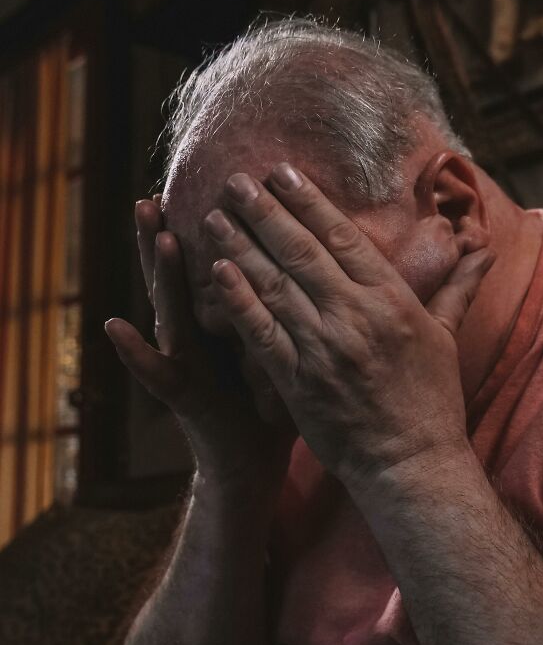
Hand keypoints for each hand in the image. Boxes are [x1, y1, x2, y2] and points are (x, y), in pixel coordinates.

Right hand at [104, 196, 295, 483]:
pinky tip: (115, 327)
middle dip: (172, 233)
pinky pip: (158, 373)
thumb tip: (325, 265)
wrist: (252, 460)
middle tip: (158, 191)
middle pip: (184, 275)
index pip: (218, 262)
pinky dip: (136, 353)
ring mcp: (189, 362)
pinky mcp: (185, 396)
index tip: (215, 184)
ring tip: (159, 236)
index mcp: (228, 317)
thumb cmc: (271, 401)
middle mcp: (200, 333)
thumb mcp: (285, 345)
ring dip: (163, 275)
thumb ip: (289, 307)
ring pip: (172, 310)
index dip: (219, 227)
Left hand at [203, 164, 493, 494]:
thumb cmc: (431, 399)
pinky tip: (217, 271)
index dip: (309, 201)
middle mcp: (355, 317)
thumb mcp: (447, 337)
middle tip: (235, 179)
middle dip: (265, 212)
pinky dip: (238, 300)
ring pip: (275, 286)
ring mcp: (323, 350)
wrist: (410, 463)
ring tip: (215, 216)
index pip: (344, 238)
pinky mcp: (298, 382)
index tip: (282, 172)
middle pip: (302, 253)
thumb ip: (458, 287)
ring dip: (241, 247)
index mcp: (392, 301)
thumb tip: (486, 247)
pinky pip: (261, 333)